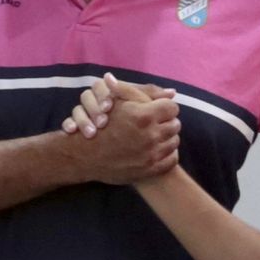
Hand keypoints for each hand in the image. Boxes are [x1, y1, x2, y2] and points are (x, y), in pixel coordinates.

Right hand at [63, 74, 180, 183]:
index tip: (157, 109)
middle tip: (155, 123)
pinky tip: (156, 150)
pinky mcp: (150, 169)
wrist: (85, 155)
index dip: (164, 106)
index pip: (172, 107)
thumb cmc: (99, 125)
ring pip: (174, 141)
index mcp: (144, 116)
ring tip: (154, 135)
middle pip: (175, 124)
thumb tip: (170, 91)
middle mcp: (150, 135)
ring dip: (166, 137)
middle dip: (166, 122)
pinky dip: (167, 154)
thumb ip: (139, 92)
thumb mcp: (116, 103)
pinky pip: (172, 159)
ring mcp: (151, 154)